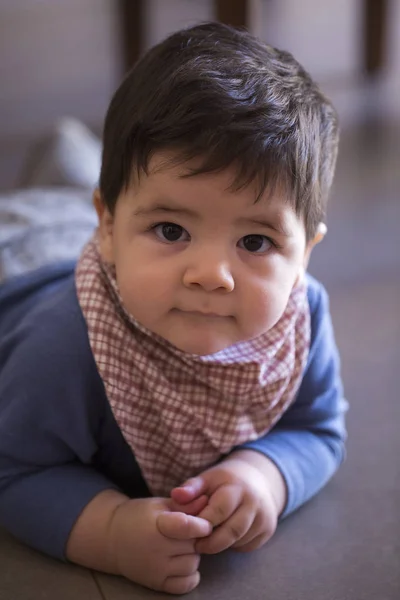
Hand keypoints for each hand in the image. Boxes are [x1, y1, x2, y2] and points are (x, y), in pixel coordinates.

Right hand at [108, 496, 211, 593]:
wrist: (112, 539)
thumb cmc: (138, 516)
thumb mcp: (159, 504)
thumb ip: (184, 504)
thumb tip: (207, 500)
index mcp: (156, 525)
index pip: (186, 527)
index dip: (201, 524)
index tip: (204, 522)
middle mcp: (156, 549)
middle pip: (193, 545)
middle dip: (195, 538)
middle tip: (186, 532)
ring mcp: (156, 569)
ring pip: (192, 564)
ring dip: (192, 555)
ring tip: (181, 546)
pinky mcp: (156, 584)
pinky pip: (185, 585)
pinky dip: (189, 575)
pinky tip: (182, 563)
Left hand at [170, 451, 286, 554]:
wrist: (257, 480)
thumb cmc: (224, 481)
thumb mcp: (207, 478)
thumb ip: (191, 488)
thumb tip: (175, 496)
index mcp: (237, 487)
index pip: (219, 511)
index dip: (202, 524)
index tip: (188, 530)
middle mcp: (255, 502)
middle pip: (232, 531)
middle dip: (211, 542)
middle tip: (196, 545)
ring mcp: (264, 517)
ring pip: (240, 541)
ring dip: (222, 545)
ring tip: (208, 540)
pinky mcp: (268, 530)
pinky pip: (247, 546)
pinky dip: (233, 546)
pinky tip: (224, 538)